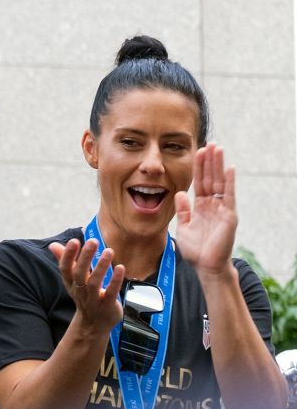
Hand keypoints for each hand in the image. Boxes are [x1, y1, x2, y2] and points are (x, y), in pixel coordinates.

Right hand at [48, 238, 124, 336]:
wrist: (94, 324)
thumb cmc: (85, 297)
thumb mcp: (72, 280)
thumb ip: (65, 261)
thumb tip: (52, 245)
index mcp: (71, 283)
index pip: (65, 268)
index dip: (67, 256)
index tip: (74, 241)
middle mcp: (79, 291)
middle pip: (79, 274)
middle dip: (85, 257)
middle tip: (93, 241)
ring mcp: (93, 299)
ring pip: (94, 283)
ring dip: (101, 267)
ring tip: (108, 251)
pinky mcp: (107, 305)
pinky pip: (111, 293)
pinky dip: (115, 280)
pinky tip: (120, 268)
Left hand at [173, 143, 238, 277]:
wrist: (206, 266)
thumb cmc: (196, 250)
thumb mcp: (183, 227)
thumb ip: (182, 210)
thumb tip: (179, 193)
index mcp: (201, 207)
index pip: (200, 183)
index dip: (199, 168)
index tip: (198, 152)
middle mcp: (213, 205)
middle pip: (211, 178)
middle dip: (209, 161)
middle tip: (209, 143)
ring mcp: (222, 209)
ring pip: (220, 182)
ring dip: (218, 166)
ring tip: (218, 148)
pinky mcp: (229, 216)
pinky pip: (229, 196)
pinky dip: (229, 182)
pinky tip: (229, 168)